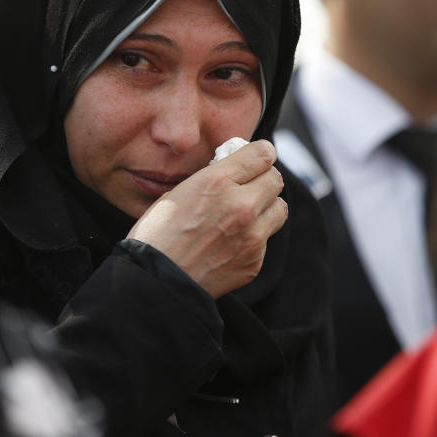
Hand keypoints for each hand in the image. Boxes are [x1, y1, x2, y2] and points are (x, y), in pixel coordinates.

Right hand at [127, 140, 287, 298]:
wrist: (157, 282)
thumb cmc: (158, 235)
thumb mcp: (178, 191)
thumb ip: (212, 178)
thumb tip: (234, 169)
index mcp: (217, 182)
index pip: (262, 154)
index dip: (261, 153)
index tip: (257, 158)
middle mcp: (241, 205)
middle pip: (276, 179)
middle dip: (264, 179)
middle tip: (251, 185)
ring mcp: (252, 236)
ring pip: (279, 208)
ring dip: (266, 207)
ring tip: (246, 213)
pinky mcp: (254, 261)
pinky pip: (266, 239)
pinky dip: (255, 236)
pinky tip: (231, 242)